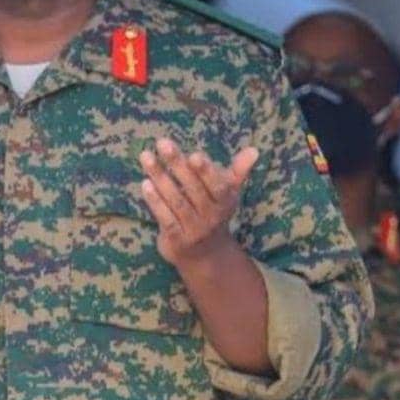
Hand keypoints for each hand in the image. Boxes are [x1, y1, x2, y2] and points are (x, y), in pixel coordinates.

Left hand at [138, 139, 258, 268]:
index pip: (217, 185)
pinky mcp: (177, 240)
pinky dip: (155, 202)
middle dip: (177, 164)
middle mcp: (211, 216)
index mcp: (225, 202)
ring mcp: (194, 229)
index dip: (206, 171)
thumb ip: (238, 170)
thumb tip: (254, 150)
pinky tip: (145, 184)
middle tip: (162, 143)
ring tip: (146, 157)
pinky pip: (166, 219)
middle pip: (193, 189)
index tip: (194, 155)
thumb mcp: (228, 192)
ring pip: (176, 201)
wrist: (206, 256)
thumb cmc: (213, 212)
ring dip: (160, 178)